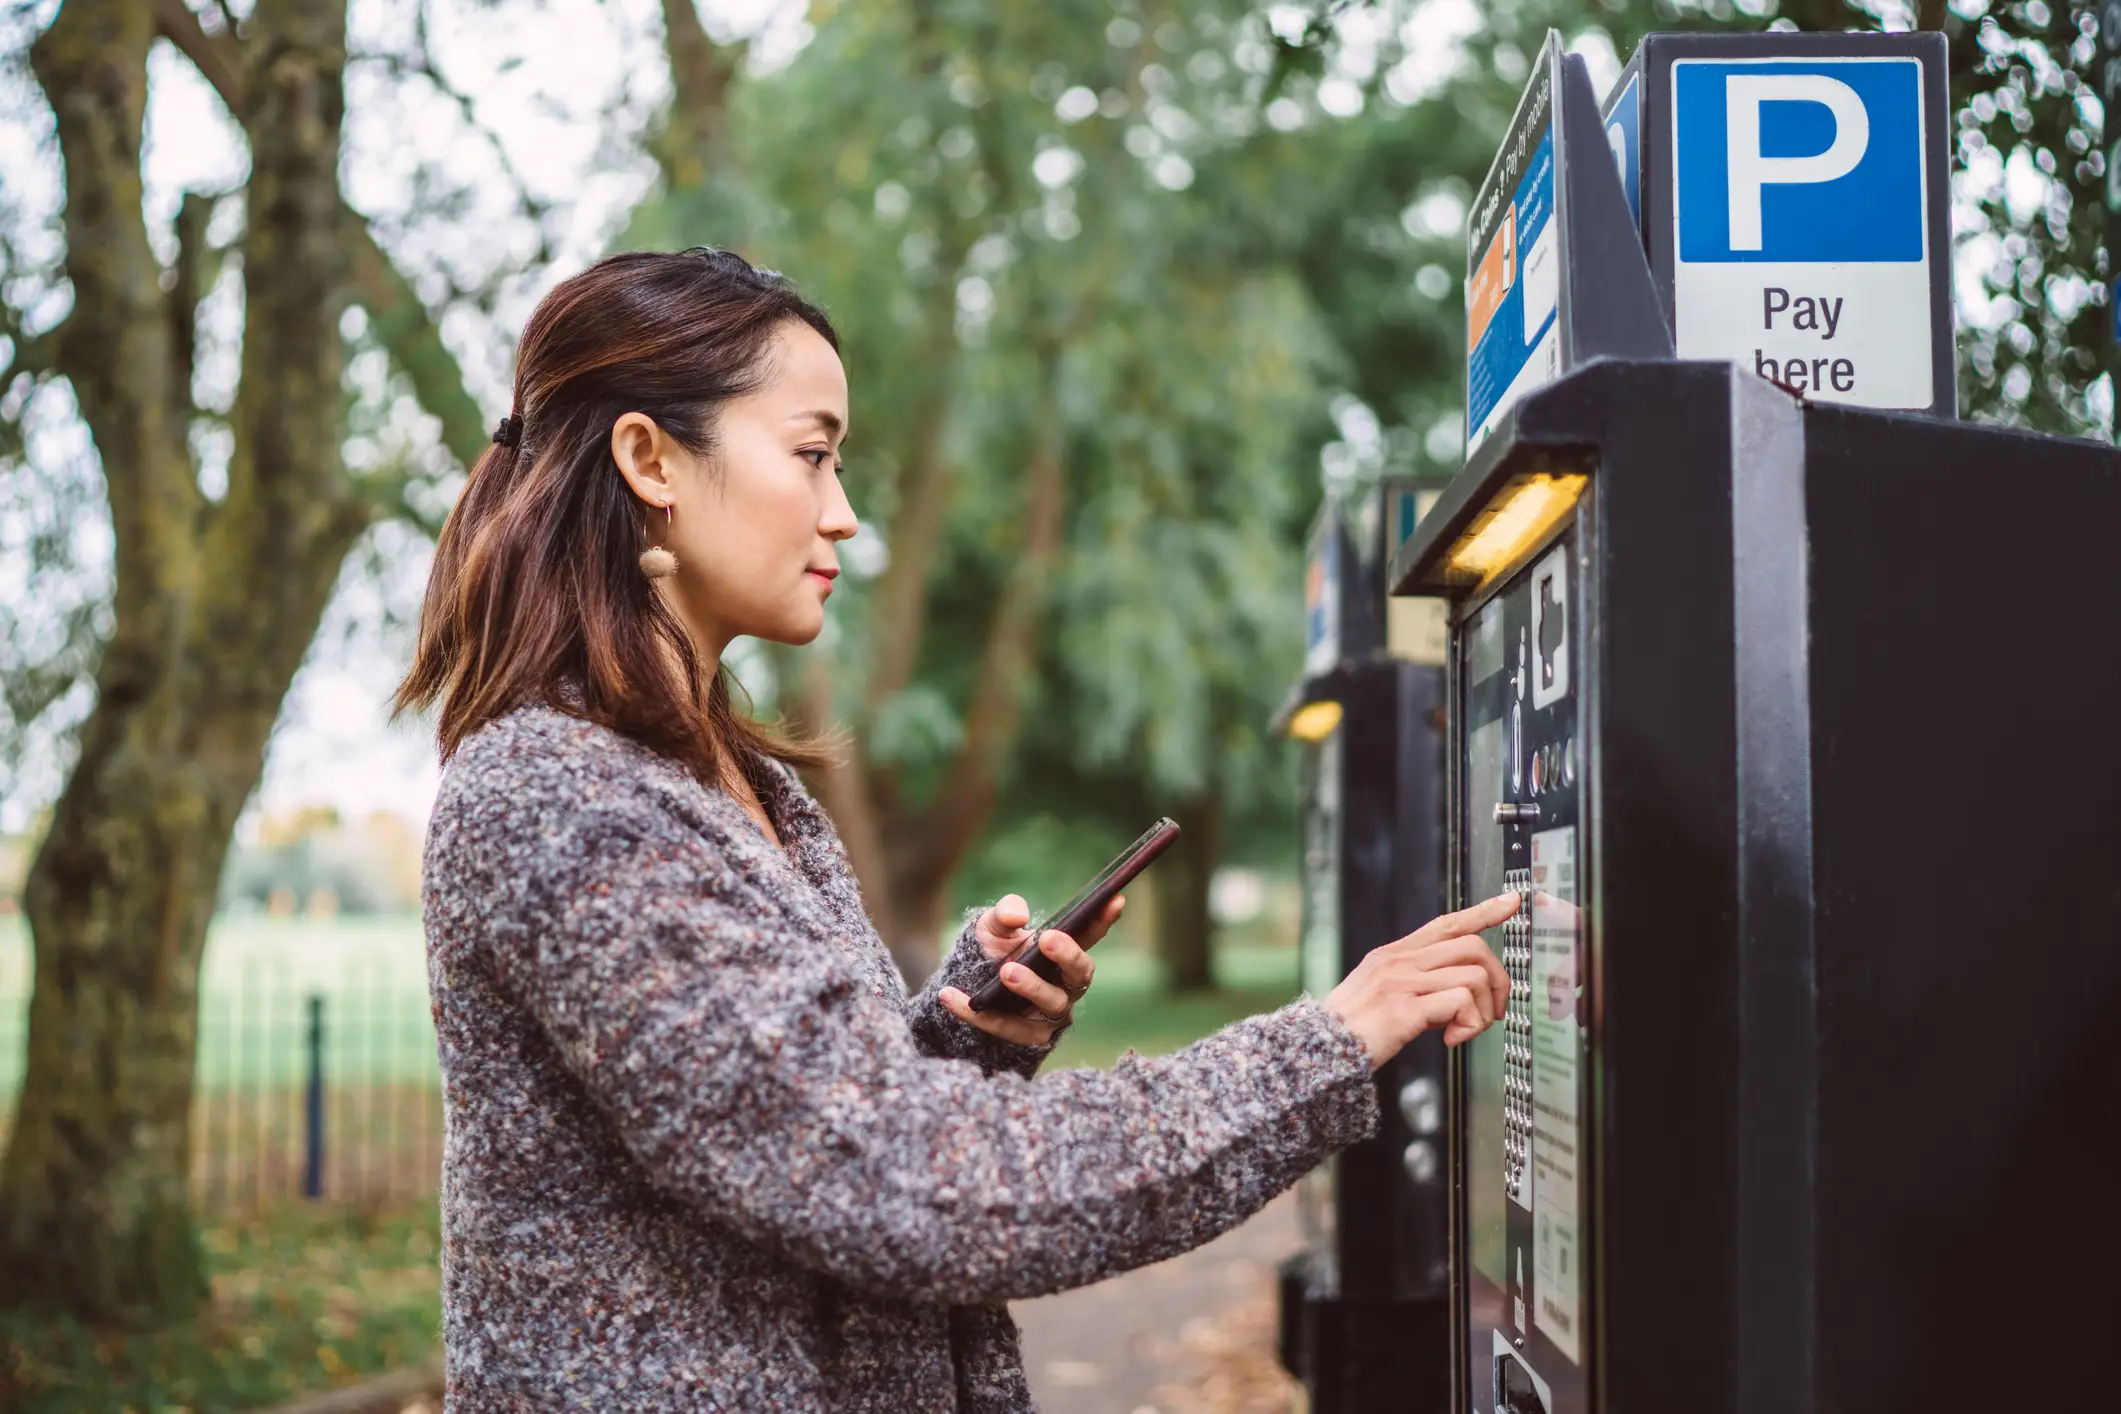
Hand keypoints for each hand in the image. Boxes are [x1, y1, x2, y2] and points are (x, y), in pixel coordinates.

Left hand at [937, 892, 1123, 1046]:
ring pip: (1052, 1004)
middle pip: (1081, 974)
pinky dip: (980, 1014)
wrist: (967, 991)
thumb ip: (1004, 914)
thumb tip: (1017, 915)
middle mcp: (1066, 985)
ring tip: (1006, 972)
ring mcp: (1050, 1014)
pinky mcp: (1028, 1037)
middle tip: (1048, 939)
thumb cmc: (993, 953)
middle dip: (1068, 957)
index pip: (1090, 935)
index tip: (1115, 898)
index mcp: (1064, 954)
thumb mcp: (993, 927)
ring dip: (1031, 987)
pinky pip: (1007, 1027)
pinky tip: (951, 996)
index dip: (1103, 919)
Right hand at [1324, 892, 1517, 1071]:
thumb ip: (1418, 984)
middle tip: (1493, 1011)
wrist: (1319, 1052)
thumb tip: (1460, 993)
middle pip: (1472, 947)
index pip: (1446, 923)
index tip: (1511, 900)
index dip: (1482, 911)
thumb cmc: (1352, 1029)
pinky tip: (1451, 1040)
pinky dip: (1467, 1027)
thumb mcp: (1381, 992)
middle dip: (1497, 981)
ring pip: (1473, 977)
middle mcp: (1399, 961)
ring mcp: (1401, 983)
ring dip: (1481, 1011)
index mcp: (1394, 954)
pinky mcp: (1404, 1009)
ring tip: (1464, 1031)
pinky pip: (1460, 1004)